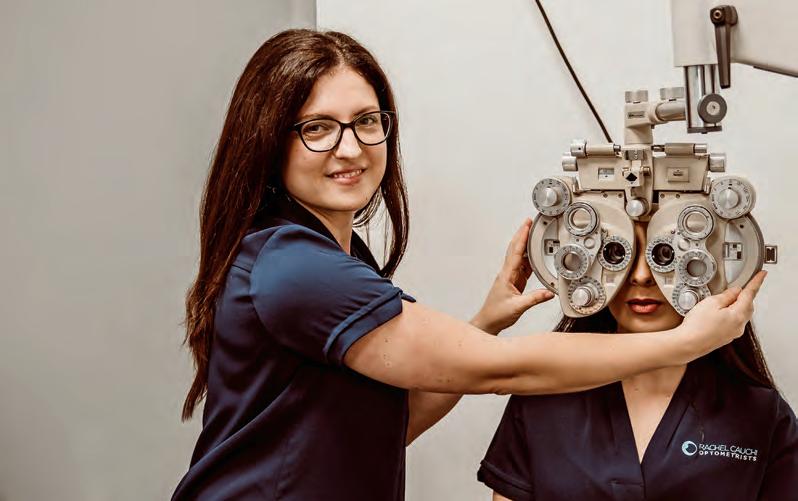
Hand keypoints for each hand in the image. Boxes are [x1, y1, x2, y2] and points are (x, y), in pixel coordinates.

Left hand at [472, 218, 554, 334]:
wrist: (488, 322)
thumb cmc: (497, 314)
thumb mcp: (518, 307)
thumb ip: (535, 299)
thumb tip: (549, 292)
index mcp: (506, 275)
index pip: (515, 252)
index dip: (521, 237)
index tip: (526, 225)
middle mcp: (507, 273)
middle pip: (515, 249)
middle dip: (522, 235)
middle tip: (529, 223)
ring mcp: (510, 277)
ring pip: (518, 257)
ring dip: (525, 245)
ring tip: (533, 234)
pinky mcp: (513, 283)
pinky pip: (522, 267)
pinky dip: (528, 259)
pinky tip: (534, 256)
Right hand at [675, 270, 766, 360]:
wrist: (688, 344)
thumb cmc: (698, 326)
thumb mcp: (711, 303)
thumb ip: (726, 295)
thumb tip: (735, 291)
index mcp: (738, 315)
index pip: (750, 294)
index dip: (756, 282)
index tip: (762, 275)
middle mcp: (739, 325)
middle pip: (748, 305)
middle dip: (745, 295)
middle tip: (740, 286)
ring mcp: (733, 333)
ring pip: (741, 314)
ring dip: (737, 305)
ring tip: (723, 300)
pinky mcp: (725, 337)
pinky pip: (733, 322)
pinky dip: (730, 314)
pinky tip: (719, 313)